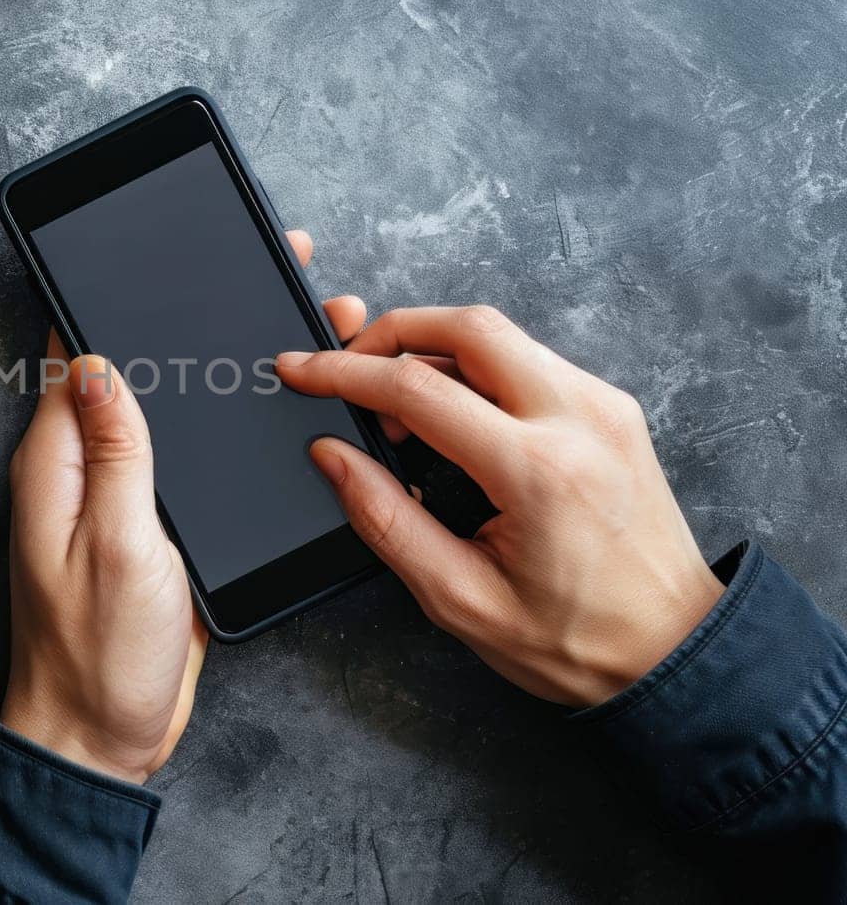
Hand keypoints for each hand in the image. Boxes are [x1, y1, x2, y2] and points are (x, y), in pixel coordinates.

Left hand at [2, 231, 366, 781]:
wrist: (104, 738)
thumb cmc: (98, 655)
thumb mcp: (115, 545)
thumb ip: (113, 452)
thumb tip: (94, 359)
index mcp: (57, 461)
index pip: (77, 353)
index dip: (117, 300)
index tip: (165, 256)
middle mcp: (83, 469)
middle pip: (132, 371)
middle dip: (188, 323)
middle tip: (265, 279)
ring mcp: (120, 497)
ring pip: (167, 411)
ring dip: (213, 371)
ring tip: (290, 329)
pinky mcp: (153, 528)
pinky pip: (183, 461)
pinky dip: (220, 428)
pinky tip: (268, 411)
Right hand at [276, 305, 724, 707]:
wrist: (675, 650)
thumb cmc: (577, 640)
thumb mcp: (460, 599)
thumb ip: (386, 519)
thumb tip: (333, 455)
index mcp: (536, 472)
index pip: (417, 389)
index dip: (342, 374)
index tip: (300, 371)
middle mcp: (578, 420)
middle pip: (466, 326)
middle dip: (390, 331)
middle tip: (344, 365)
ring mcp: (603, 406)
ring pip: (500, 335)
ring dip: (432, 349)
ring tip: (392, 405)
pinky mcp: (612, 409)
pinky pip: (529, 359)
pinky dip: (474, 369)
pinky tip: (447, 414)